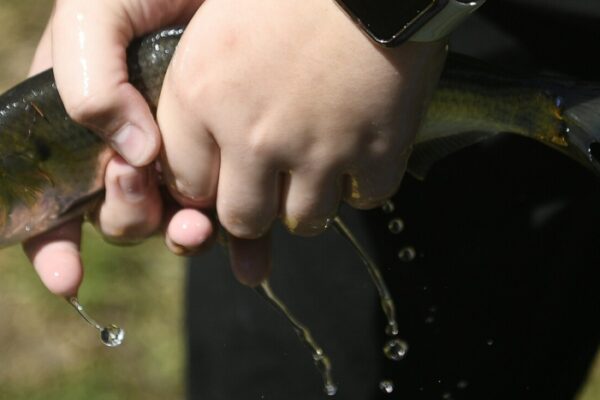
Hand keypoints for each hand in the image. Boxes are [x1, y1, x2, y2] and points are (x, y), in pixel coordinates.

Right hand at [23, 0, 213, 296]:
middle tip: (139, 184)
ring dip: (183, 238)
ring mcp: (183, 156)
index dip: (52, 243)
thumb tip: (132, 156)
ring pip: (175, 223)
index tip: (68, 277)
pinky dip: (239, 239)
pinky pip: (230, 210)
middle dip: (126, 217)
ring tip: (198, 228)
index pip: (52, 196)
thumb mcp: (94, 12)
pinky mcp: (230, 156)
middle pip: (118, 216)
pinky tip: (251, 258)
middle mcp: (129, 147)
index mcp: (82, 123)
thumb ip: (88, 80)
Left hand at [158, 0, 446, 239]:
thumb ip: (196, 93)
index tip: (224, 175)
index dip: (206, 186)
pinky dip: (361, 183)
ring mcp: (316, 148)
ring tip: (317, 167)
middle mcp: (254, 133)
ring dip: (308, 201)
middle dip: (253, 208)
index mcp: (202, 95)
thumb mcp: (213, 24)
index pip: (187, 185)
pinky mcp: (375, 150)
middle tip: (270, 185)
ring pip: (303, 221)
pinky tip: (358, 150)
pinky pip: (363, 199)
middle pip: (242, 219)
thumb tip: (201, 153)